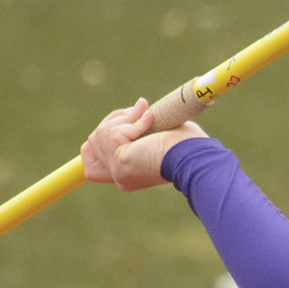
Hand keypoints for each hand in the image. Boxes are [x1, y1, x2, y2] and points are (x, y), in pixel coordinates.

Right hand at [81, 98, 206, 191]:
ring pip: (101, 133)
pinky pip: (114, 132)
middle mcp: (120, 177)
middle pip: (94, 141)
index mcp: (128, 175)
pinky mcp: (120, 161)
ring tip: (150, 118)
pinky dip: (133, 122)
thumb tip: (139, 110)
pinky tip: (151, 121)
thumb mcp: (160, 135)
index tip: (121, 120)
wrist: (197, 159)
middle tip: (143, 112)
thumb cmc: (189, 146)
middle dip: (116, 119)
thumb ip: (142, 128)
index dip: (98, 142)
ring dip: (125, 118)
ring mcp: (117, 171)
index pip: (91, 165)